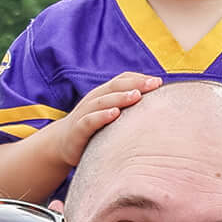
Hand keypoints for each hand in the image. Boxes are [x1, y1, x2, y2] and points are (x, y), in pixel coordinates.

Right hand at [5, 71, 162, 191]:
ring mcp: (85, 113)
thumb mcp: (110, 114)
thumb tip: (158, 107)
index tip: (159, 82)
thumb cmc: (94, 128)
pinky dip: (101, 116)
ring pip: (103, 101)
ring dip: (120, 97)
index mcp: (104, 94)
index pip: (122, 80)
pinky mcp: (78, 130)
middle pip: (115, 87)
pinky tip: (115, 114)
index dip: (139, 79)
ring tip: (137, 95)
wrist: (62, 143)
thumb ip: (128, 108)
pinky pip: (90, 121)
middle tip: (154, 84)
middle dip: (135, 84)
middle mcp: (94, 99)